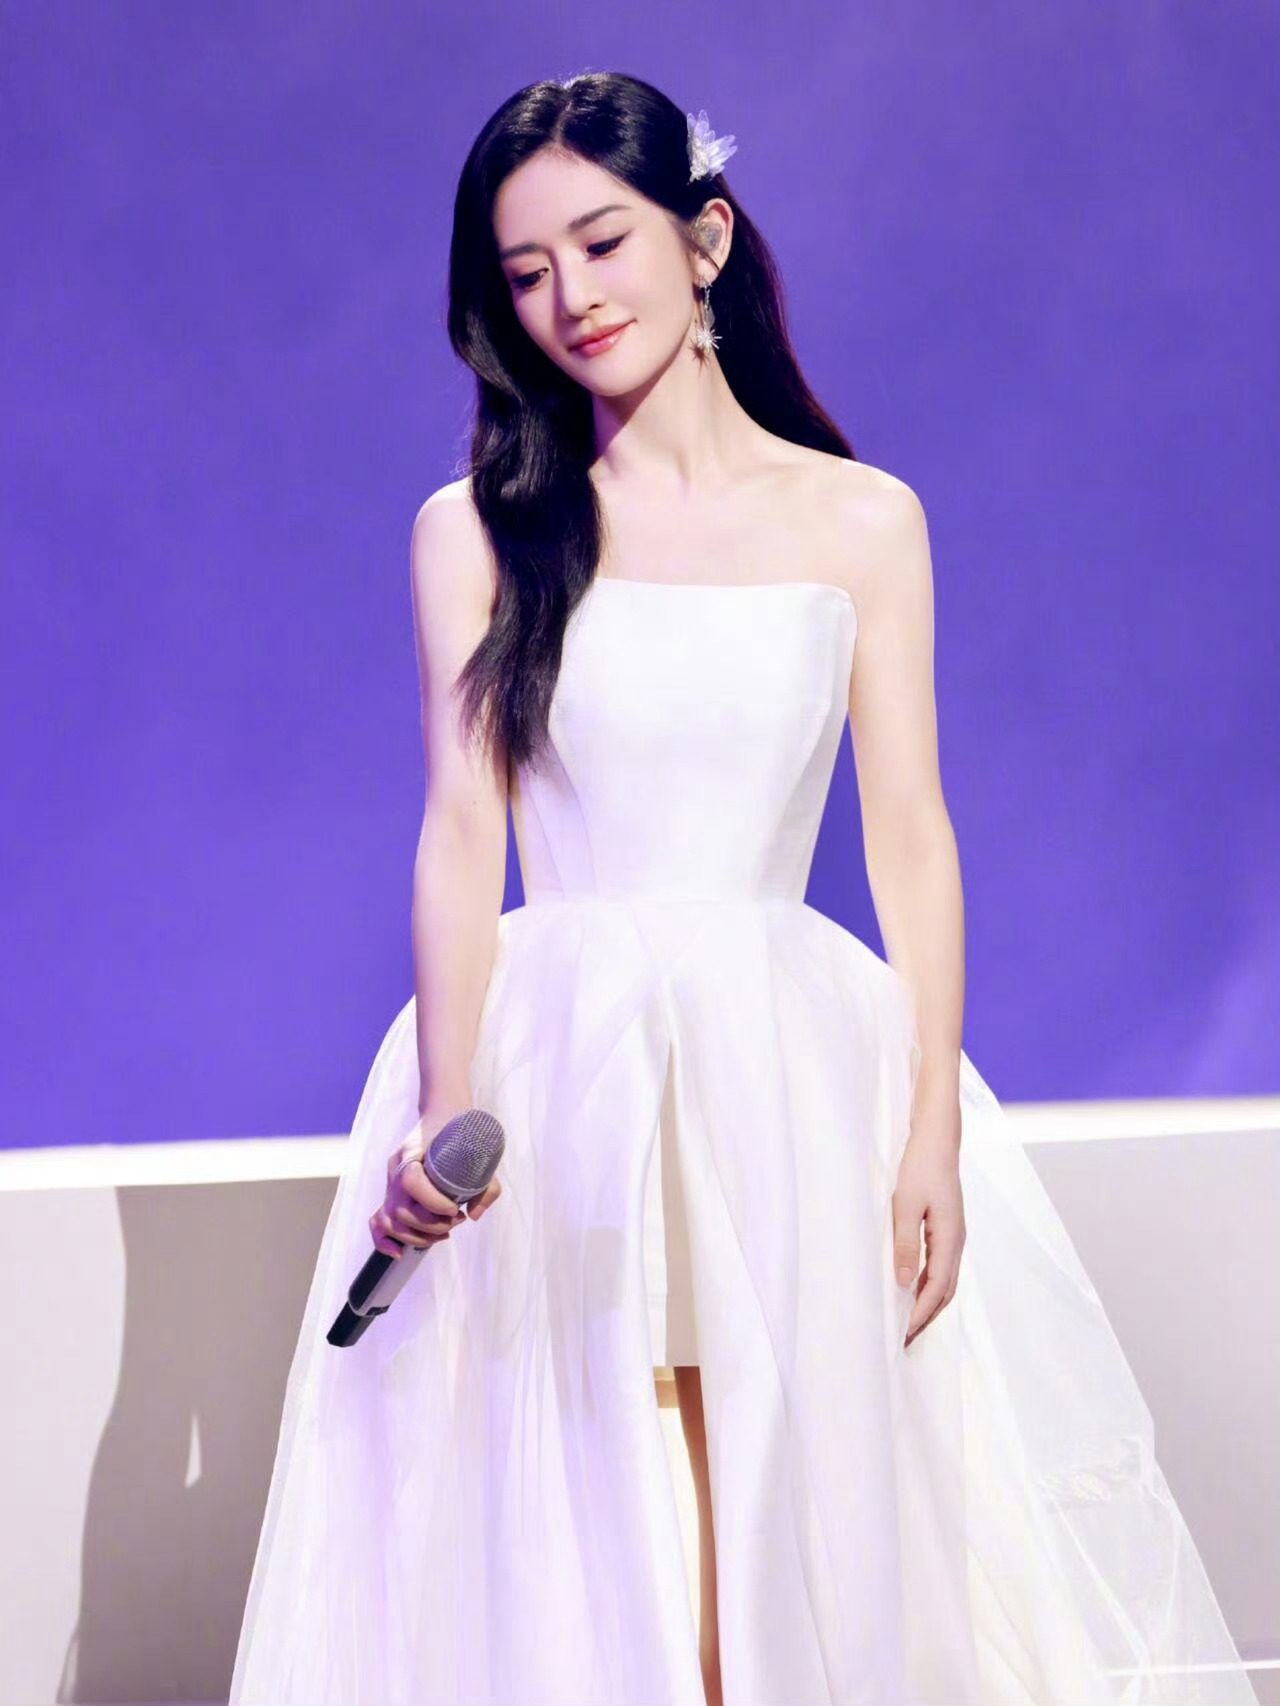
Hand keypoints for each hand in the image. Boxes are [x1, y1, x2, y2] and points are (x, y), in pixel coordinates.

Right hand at [370, 1114, 468, 1258]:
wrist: (442, 1113)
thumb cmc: (461, 1133)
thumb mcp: (480, 1153)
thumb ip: (485, 1185)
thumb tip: (473, 1215)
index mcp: (412, 1153)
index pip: (410, 1180)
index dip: (433, 1202)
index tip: (455, 1209)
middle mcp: (396, 1170)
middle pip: (401, 1210)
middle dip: (432, 1226)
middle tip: (457, 1220)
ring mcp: (390, 1184)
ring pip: (391, 1221)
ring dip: (419, 1236)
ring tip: (445, 1231)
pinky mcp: (390, 1195)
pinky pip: (376, 1222)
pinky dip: (385, 1241)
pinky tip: (401, 1252)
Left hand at [892, 1104, 965, 1349]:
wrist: (936, 1139)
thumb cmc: (920, 1167)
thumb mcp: (905, 1206)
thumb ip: (905, 1245)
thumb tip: (902, 1283)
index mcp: (950, 1239)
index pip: (936, 1288)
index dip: (919, 1313)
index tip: (902, 1332)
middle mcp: (957, 1242)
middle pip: (945, 1292)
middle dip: (926, 1316)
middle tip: (904, 1338)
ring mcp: (954, 1236)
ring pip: (944, 1281)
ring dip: (927, 1303)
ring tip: (907, 1321)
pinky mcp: (947, 1229)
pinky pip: (940, 1266)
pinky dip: (927, 1285)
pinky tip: (910, 1288)